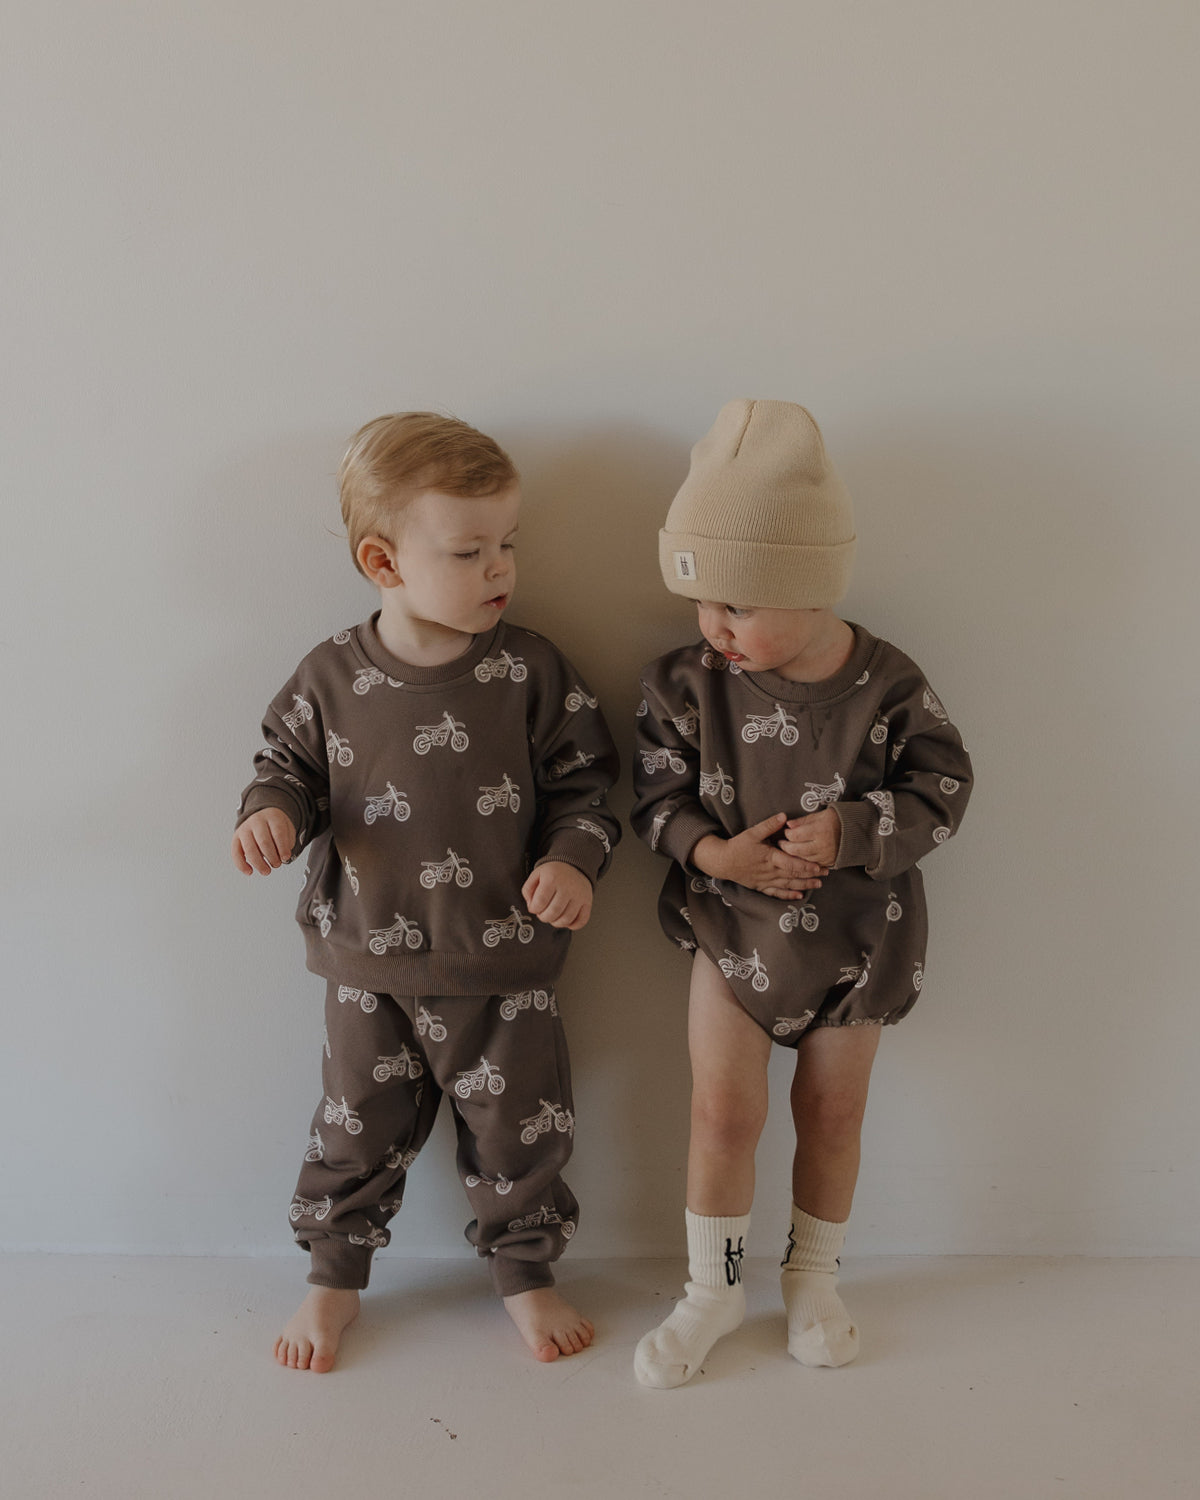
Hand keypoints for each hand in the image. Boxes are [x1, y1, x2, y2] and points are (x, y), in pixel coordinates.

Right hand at [232, 809, 296, 874]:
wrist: (263, 818)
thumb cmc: (276, 828)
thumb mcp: (287, 830)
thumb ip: (287, 842)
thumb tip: (282, 858)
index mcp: (272, 816)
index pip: (278, 832)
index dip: (283, 847)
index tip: (286, 857)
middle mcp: (257, 821)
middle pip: (264, 841)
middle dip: (272, 857)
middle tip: (277, 864)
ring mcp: (245, 829)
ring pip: (250, 849)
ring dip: (259, 864)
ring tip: (267, 871)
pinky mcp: (236, 838)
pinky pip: (236, 853)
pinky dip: (241, 865)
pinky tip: (250, 871)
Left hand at [522, 861, 593, 929]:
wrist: (574, 865)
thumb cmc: (555, 872)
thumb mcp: (537, 874)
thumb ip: (527, 889)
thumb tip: (530, 905)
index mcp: (552, 879)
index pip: (540, 902)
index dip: (534, 909)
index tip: (534, 907)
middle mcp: (567, 887)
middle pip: (553, 913)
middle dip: (544, 917)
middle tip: (543, 913)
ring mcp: (579, 896)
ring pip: (566, 919)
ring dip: (556, 922)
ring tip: (553, 916)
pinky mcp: (587, 902)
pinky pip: (581, 920)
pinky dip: (572, 925)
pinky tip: (566, 920)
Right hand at [692, 812, 825, 900]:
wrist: (723, 862)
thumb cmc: (738, 846)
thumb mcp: (753, 832)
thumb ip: (769, 825)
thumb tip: (784, 816)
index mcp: (770, 858)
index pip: (792, 863)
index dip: (807, 865)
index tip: (819, 865)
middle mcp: (770, 871)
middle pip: (794, 875)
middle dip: (811, 875)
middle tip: (826, 873)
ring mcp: (766, 881)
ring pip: (788, 885)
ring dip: (804, 885)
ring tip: (818, 885)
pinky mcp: (761, 887)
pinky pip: (777, 893)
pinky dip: (788, 895)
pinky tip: (799, 896)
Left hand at [780, 808, 840, 868]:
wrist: (855, 831)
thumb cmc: (838, 820)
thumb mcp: (820, 815)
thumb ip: (803, 821)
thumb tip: (789, 824)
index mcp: (819, 830)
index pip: (794, 835)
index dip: (787, 834)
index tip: (786, 831)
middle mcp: (822, 845)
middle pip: (795, 850)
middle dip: (785, 846)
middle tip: (782, 843)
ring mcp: (825, 855)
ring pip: (801, 859)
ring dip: (793, 855)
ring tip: (790, 849)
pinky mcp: (827, 862)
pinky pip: (811, 865)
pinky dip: (804, 861)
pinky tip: (800, 856)